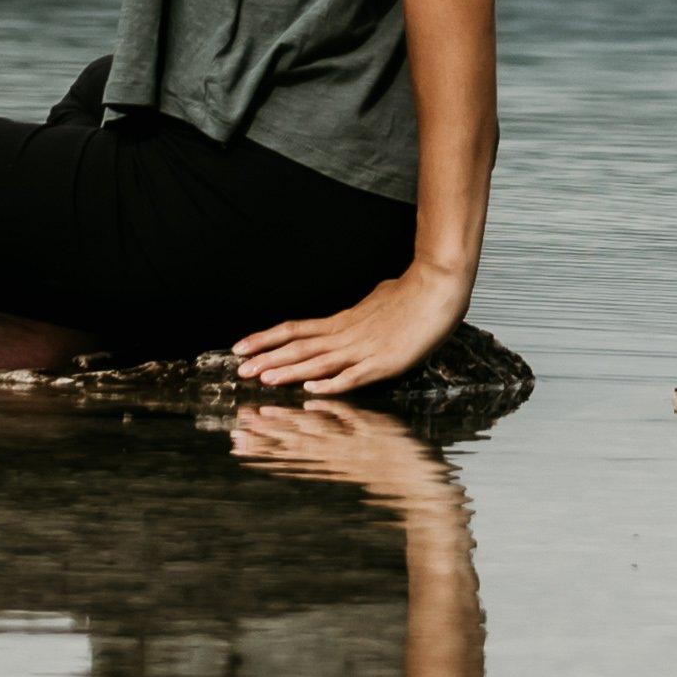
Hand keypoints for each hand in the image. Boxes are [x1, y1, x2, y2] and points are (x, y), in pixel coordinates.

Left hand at [233, 264, 467, 397]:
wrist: (438, 287)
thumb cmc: (412, 293)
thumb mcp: (377, 299)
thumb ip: (361, 311)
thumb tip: (356, 309)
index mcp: (342, 321)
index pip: (294, 329)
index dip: (265, 339)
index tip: (240, 347)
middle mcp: (346, 335)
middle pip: (298, 346)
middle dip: (267, 359)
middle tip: (239, 370)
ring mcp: (363, 349)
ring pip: (318, 361)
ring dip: (289, 372)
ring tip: (262, 379)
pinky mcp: (384, 363)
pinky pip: (353, 376)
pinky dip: (331, 383)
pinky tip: (311, 388)